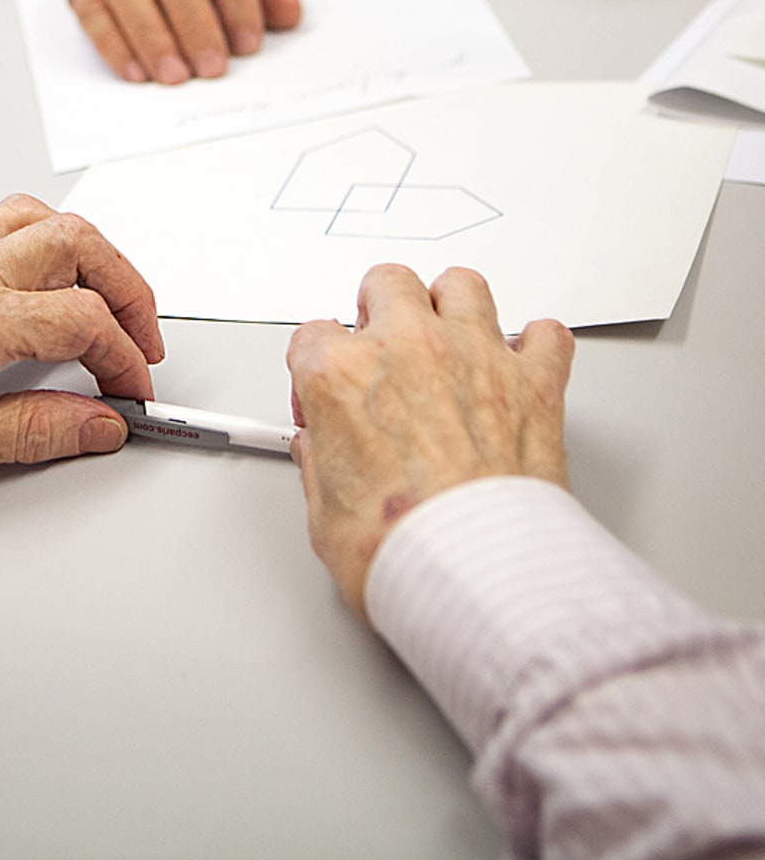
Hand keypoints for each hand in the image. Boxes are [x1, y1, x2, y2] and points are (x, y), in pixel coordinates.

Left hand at [0, 195, 163, 516]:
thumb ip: (33, 431)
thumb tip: (99, 422)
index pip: (77, 318)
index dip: (123, 356)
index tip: (132, 393)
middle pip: (74, 243)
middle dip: (127, 289)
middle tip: (142, 341)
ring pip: (40, 222)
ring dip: (91, 258)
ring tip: (110, 307)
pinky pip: (4, 229)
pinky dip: (49, 248)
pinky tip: (55, 288)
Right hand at [286, 264, 573, 619]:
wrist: (479, 576)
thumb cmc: (402, 550)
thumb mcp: (323, 515)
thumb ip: (320, 466)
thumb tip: (325, 456)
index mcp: (340, 375)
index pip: (312, 335)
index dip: (314, 369)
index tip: (325, 398)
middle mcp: (407, 348)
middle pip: (386, 283)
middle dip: (378, 310)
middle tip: (381, 345)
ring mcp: (474, 356)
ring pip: (462, 285)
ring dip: (450, 306)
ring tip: (447, 338)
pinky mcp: (534, 381)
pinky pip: (546, 334)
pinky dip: (535, 346)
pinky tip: (520, 366)